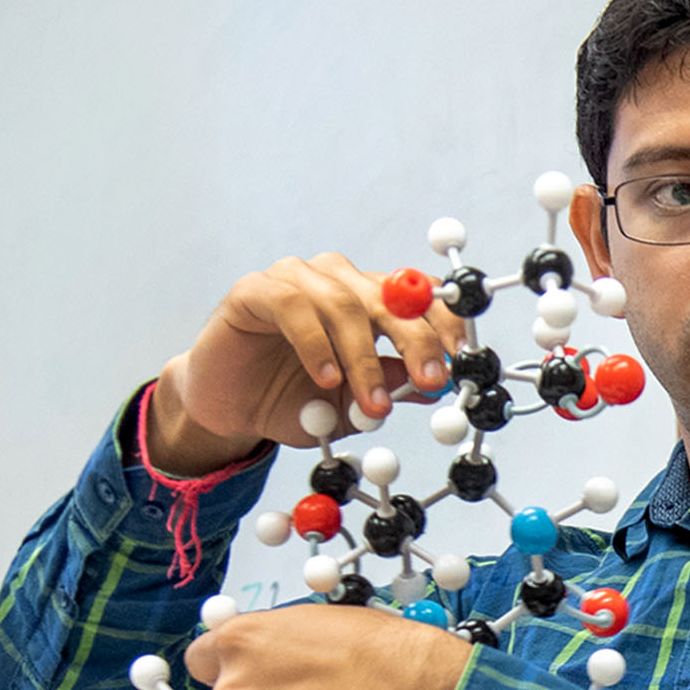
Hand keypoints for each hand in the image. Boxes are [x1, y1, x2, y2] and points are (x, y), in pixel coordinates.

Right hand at [150, 254, 469, 476]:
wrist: (228, 409)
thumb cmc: (292, 402)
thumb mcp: (351, 407)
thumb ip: (390, 391)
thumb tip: (435, 386)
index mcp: (369, 301)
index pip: (418, 297)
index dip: (444, 322)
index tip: (461, 360)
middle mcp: (337, 282)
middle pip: (390, 295)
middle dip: (415, 339)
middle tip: (430, 380)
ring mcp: (296, 280)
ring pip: (344, 304)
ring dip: (363, 358)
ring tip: (370, 405)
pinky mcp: (255, 290)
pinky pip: (293, 306)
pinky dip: (315, 344)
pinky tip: (324, 378)